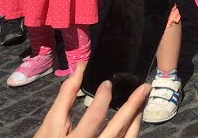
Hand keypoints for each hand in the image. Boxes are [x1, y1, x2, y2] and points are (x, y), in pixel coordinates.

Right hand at [33, 62, 149, 137]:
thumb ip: (67, 95)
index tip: (108, 83)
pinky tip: (135, 116)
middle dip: (133, 106)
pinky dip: (133, 128)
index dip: (102, 100)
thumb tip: (81, 67)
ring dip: (136, 116)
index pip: (94, 118)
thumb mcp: (53, 121)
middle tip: (144, 87)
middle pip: (117, 128)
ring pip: (127, 136)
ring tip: (143, 98)